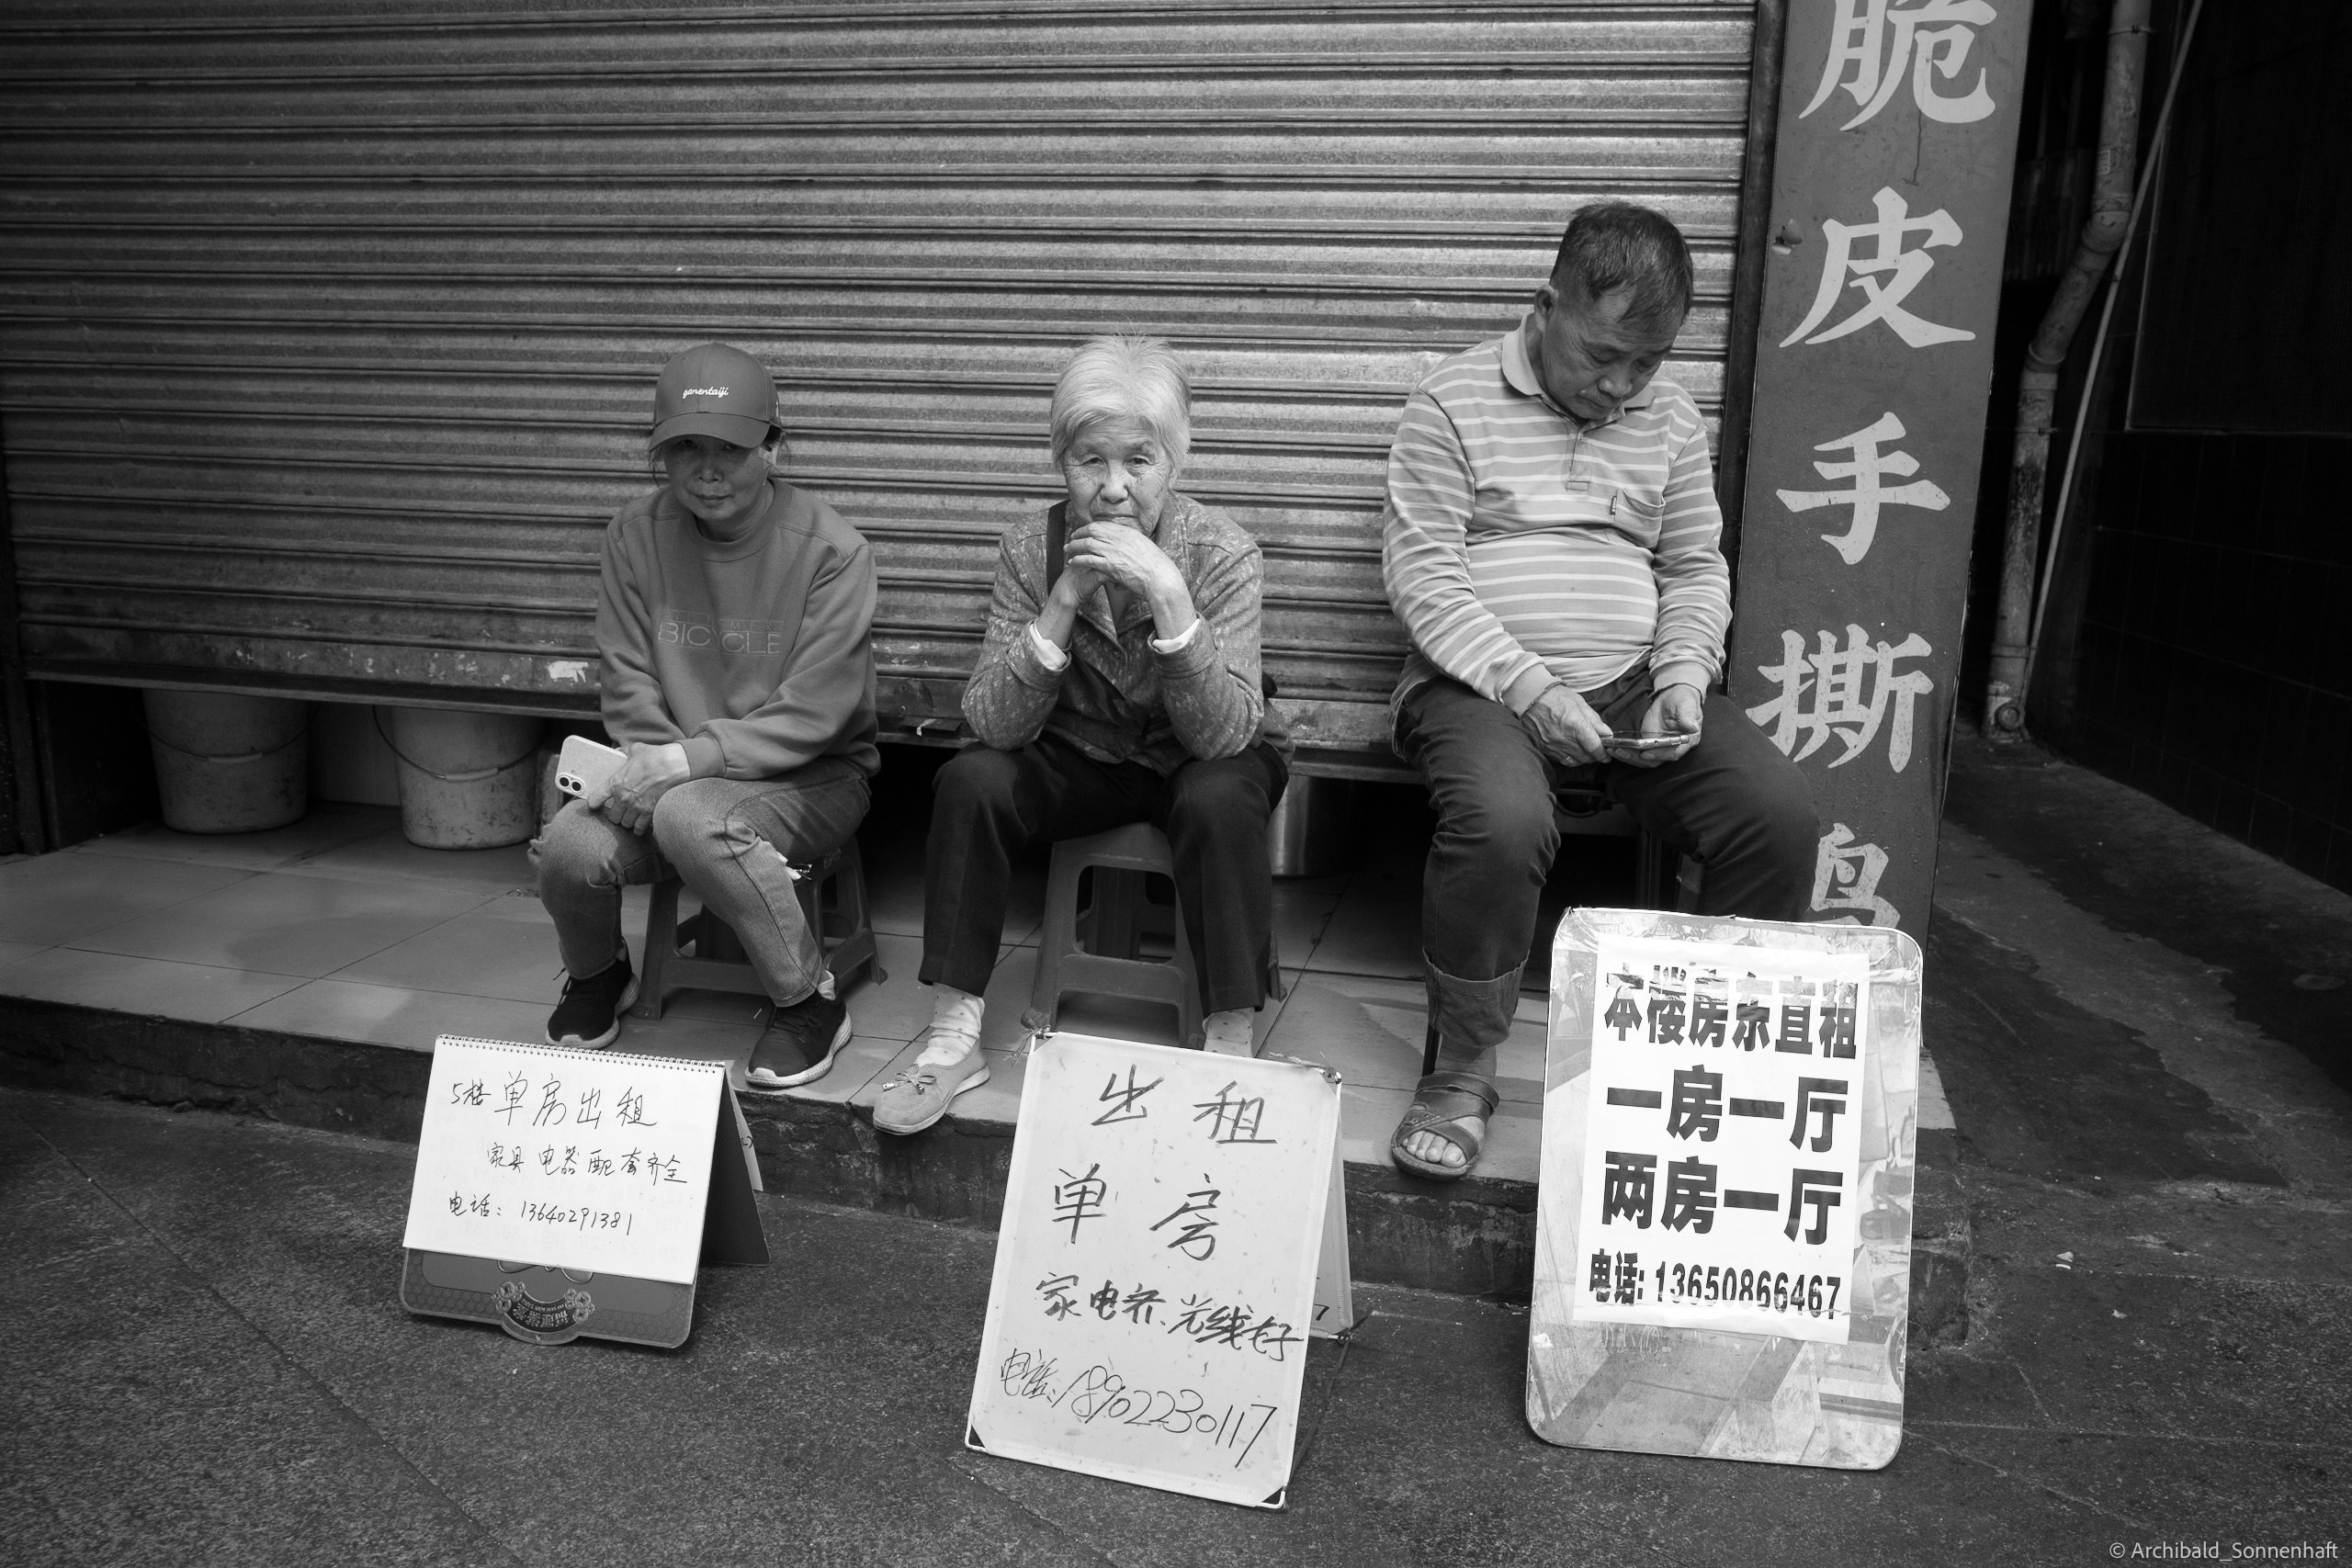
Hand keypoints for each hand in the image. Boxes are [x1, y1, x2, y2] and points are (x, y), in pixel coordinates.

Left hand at [597, 741, 688, 833]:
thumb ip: (623, 753)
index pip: (595, 799)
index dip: (593, 803)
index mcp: (616, 782)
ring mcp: (636, 807)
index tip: (595, 804)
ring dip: (627, 821)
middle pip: (612, 817)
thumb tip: (619, 751)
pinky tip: (640, 825)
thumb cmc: (654, 757)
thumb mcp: (634, 750)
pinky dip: (639, 828)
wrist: (673, 765)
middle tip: (620, 812)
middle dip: (616, 815)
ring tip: (630, 818)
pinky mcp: (649, 812)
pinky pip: (639, 828)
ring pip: (625, 823)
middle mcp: (623, 797)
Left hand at [1066, 521, 1182, 602]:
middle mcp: (1119, 538)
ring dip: (1074, 546)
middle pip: (1092, 530)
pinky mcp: (1110, 565)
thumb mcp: (1145, 547)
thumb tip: (1126, 544)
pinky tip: (1072, 562)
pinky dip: (1078, 560)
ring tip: (1067, 550)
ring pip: (1087, 543)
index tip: (1083, 531)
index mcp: (1128, 532)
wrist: (1160, 578)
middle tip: (1070, 539)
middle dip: (1078, 534)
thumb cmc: (1156, 566)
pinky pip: (1089, 559)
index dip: (1089, 527)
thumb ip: (1132, 544)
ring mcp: (1114, 551)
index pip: (1103, 525)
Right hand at [1519, 684, 1610, 766]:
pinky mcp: (1544, 749)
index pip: (1595, 747)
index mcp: (1576, 725)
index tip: (1606, 755)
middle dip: (1594, 756)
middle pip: (1586, 757)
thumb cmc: (1555, 697)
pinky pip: (1562, 760)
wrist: (1530, 697)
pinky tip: (1571, 750)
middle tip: (1597, 751)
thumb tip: (1606, 733)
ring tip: (1584, 751)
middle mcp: (1564, 739)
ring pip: (1575, 761)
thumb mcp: (1579, 703)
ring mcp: (1553, 746)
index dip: (1603, 754)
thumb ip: (1594, 720)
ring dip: (1582, 758)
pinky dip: (1570, 758)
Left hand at [1607, 684, 1703, 769]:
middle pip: (1655, 759)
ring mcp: (1659, 748)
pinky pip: (1637, 752)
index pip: (1672, 753)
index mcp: (1686, 741)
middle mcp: (1672, 748)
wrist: (1674, 696)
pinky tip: (1613, 748)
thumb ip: (1688, 716)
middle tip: (1621, 751)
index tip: (1645, 753)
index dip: (1659, 755)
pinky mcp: (1648, 744)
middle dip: (1636, 758)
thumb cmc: (1683, 700)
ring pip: (1643, 758)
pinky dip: (1626, 751)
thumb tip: (1692, 727)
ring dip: (1628, 756)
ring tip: (1613, 750)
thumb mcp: (1686, 706)